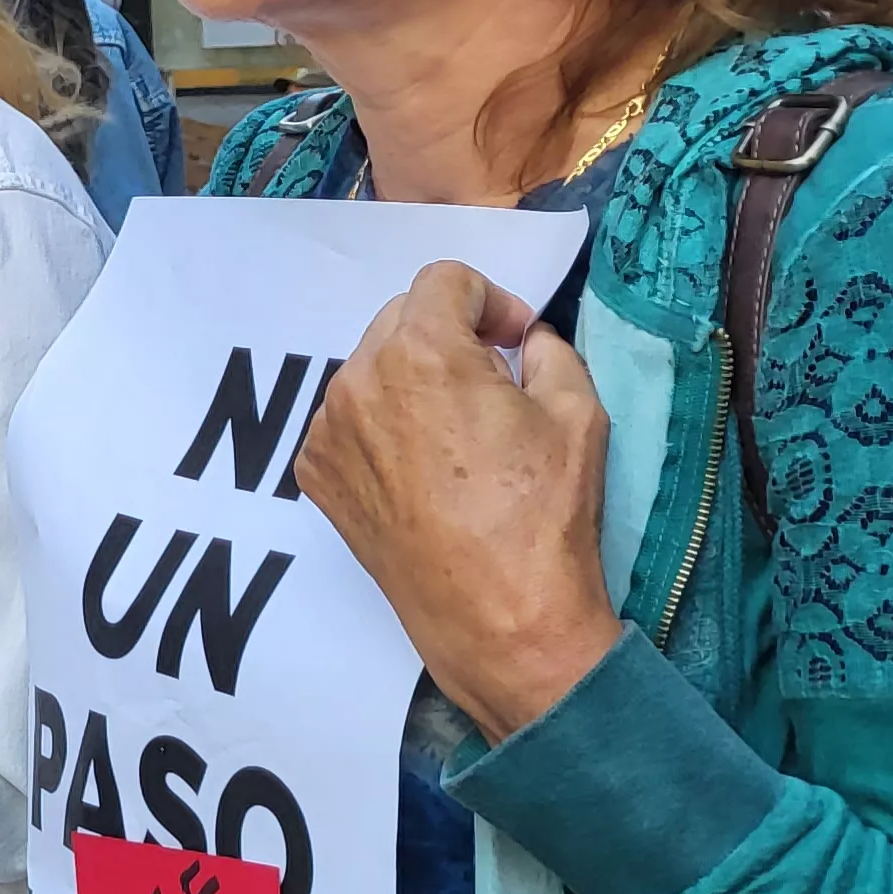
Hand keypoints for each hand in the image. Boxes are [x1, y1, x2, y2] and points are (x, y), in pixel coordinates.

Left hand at [292, 261, 623, 740]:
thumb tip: (527, 336)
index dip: (489, 300)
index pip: (443, 280)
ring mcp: (328, 429)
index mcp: (422, 352)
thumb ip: (550, 351)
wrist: (497, 613)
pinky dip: (382, 425)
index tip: (514, 339)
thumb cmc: (543, 514)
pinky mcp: (315, 472)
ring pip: (369, 369)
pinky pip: (347, 420)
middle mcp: (358, 380)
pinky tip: (424, 469)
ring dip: (411, 378)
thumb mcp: (577, 413)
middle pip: (400, 318)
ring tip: (458, 432)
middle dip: (448, 334)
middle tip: (492, 383)